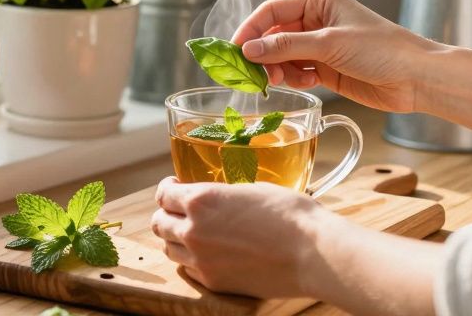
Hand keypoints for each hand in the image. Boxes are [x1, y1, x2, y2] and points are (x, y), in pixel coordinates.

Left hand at [150, 176, 330, 297]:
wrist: (312, 253)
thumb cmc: (290, 214)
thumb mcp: (251, 189)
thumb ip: (222, 195)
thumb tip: (215, 198)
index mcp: (201, 200)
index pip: (164, 195)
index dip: (166, 190)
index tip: (173, 188)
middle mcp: (193, 230)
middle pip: (159, 223)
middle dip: (166, 214)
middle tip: (177, 211)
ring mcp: (201, 260)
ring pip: (169, 249)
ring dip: (175, 239)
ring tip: (189, 233)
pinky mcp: (214, 282)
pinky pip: (188, 270)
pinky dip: (190, 260)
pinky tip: (205, 254)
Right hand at [231, 0, 438, 112]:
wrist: (417, 79)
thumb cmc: (384, 49)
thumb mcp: (330, 43)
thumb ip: (286, 46)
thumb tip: (249, 48)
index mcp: (320, 2)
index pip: (272, 10)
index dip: (251, 28)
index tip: (235, 48)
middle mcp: (318, 21)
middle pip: (274, 35)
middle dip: (263, 53)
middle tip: (254, 71)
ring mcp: (321, 46)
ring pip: (283, 56)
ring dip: (277, 69)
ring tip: (280, 80)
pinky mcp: (327, 69)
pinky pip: (296, 71)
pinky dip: (292, 78)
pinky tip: (302, 82)